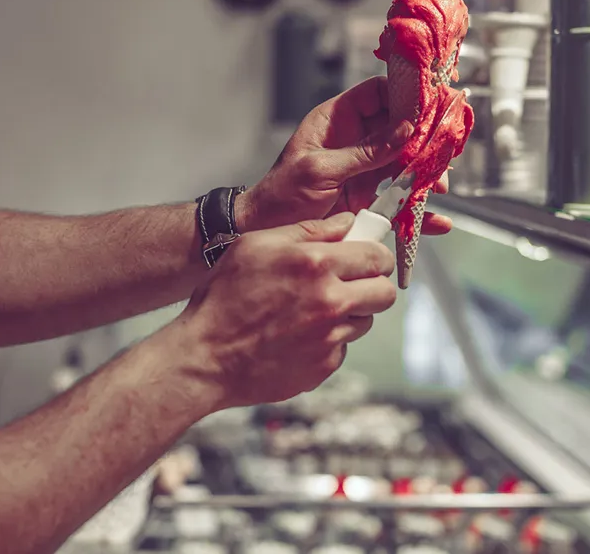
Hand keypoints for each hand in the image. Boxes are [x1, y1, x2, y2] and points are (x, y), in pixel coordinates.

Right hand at [177, 213, 395, 408]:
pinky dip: (328, 341)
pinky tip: (298, 336)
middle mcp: (330, 302)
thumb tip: (347, 223)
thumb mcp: (256, 246)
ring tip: (313, 311)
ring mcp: (329, 338)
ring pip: (365, 321)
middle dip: (372, 286)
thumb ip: (308, 230)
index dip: (375, 256)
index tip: (367, 259)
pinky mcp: (324, 366)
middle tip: (351, 285)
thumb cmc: (223, 298)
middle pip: (384, 293)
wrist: (205, 358)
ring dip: (350, 314)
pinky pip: (341, 347)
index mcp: (315, 264)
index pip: (377, 256)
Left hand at [239, 76, 452, 234]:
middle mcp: (355, 140)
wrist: (266, 231)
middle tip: (444, 150)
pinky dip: (418, 211)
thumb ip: (365, 151)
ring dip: (426, 175)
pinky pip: (399, 201)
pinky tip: (436, 220)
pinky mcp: (369, 199)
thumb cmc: (281, 194)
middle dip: (425, 140)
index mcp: (337, 120)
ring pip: (406, 164)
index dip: (405, 94)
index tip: (430, 103)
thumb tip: (405, 131)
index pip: (378, 94)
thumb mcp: (321, 169)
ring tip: (441, 187)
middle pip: (400, 129)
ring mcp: (364, 170)